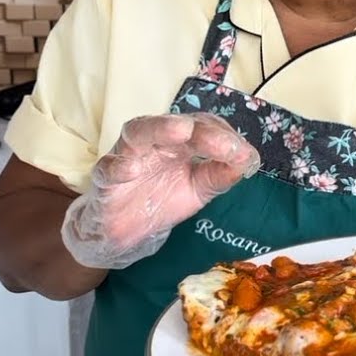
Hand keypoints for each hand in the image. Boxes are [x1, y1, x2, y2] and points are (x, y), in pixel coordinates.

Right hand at [61, 112, 260, 268]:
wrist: (128, 232)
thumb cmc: (163, 198)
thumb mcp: (199, 188)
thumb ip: (222, 173)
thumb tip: (250, 159)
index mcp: (178, 141)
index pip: (201, 125)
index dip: (222, 136)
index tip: (241, 153)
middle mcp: (153, 141)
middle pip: (173, 123)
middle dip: (199, 130)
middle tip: (222, 143)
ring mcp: (127, 156)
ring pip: (138, 132)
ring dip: (159, 129)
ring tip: (181, 131)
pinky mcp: (106, 179)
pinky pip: (108, 168)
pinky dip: (119, 166)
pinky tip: (131, 169)